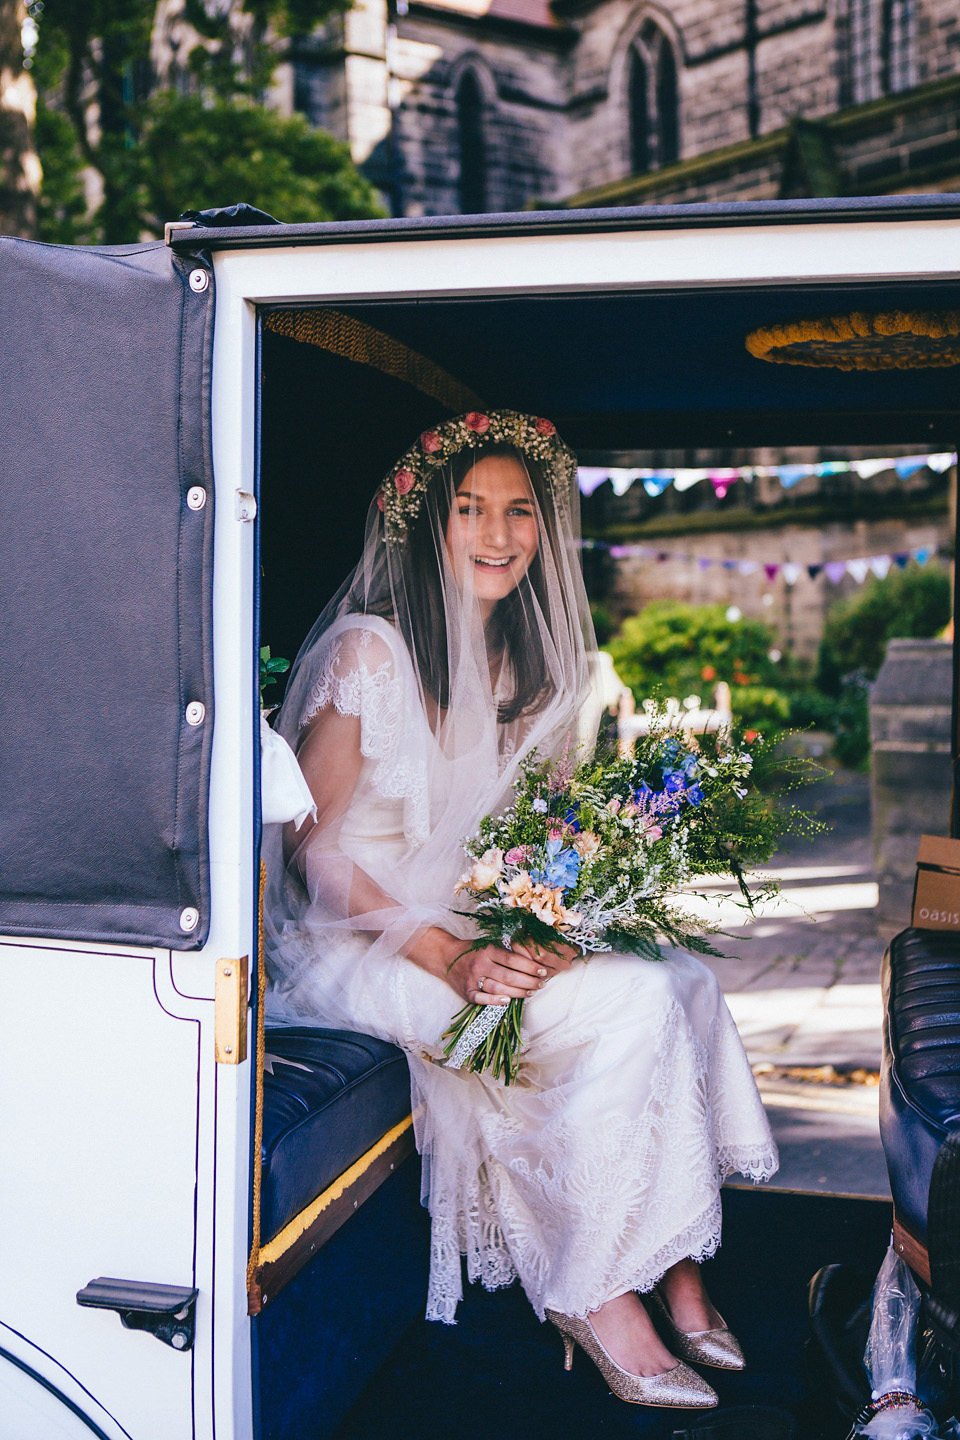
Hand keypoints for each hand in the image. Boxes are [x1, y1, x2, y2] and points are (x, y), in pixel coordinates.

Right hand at [404, 926, 578, 1004]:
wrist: (446, 957)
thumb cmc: (473, 950)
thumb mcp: (488, 944)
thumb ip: (506, 950)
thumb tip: (532, 957)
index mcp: (488, 950)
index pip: (513, 960)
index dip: (530, 966)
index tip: (543, 971)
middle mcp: (480, 964)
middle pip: (509, 976)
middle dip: (529, 982)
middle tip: (541, 984)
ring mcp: (473, 979)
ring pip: (499, 988)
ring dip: (518, 992)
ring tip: (531, 992)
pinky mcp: (467, 992)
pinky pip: (482, 999)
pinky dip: (495, 1001)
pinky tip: (508, 1001)